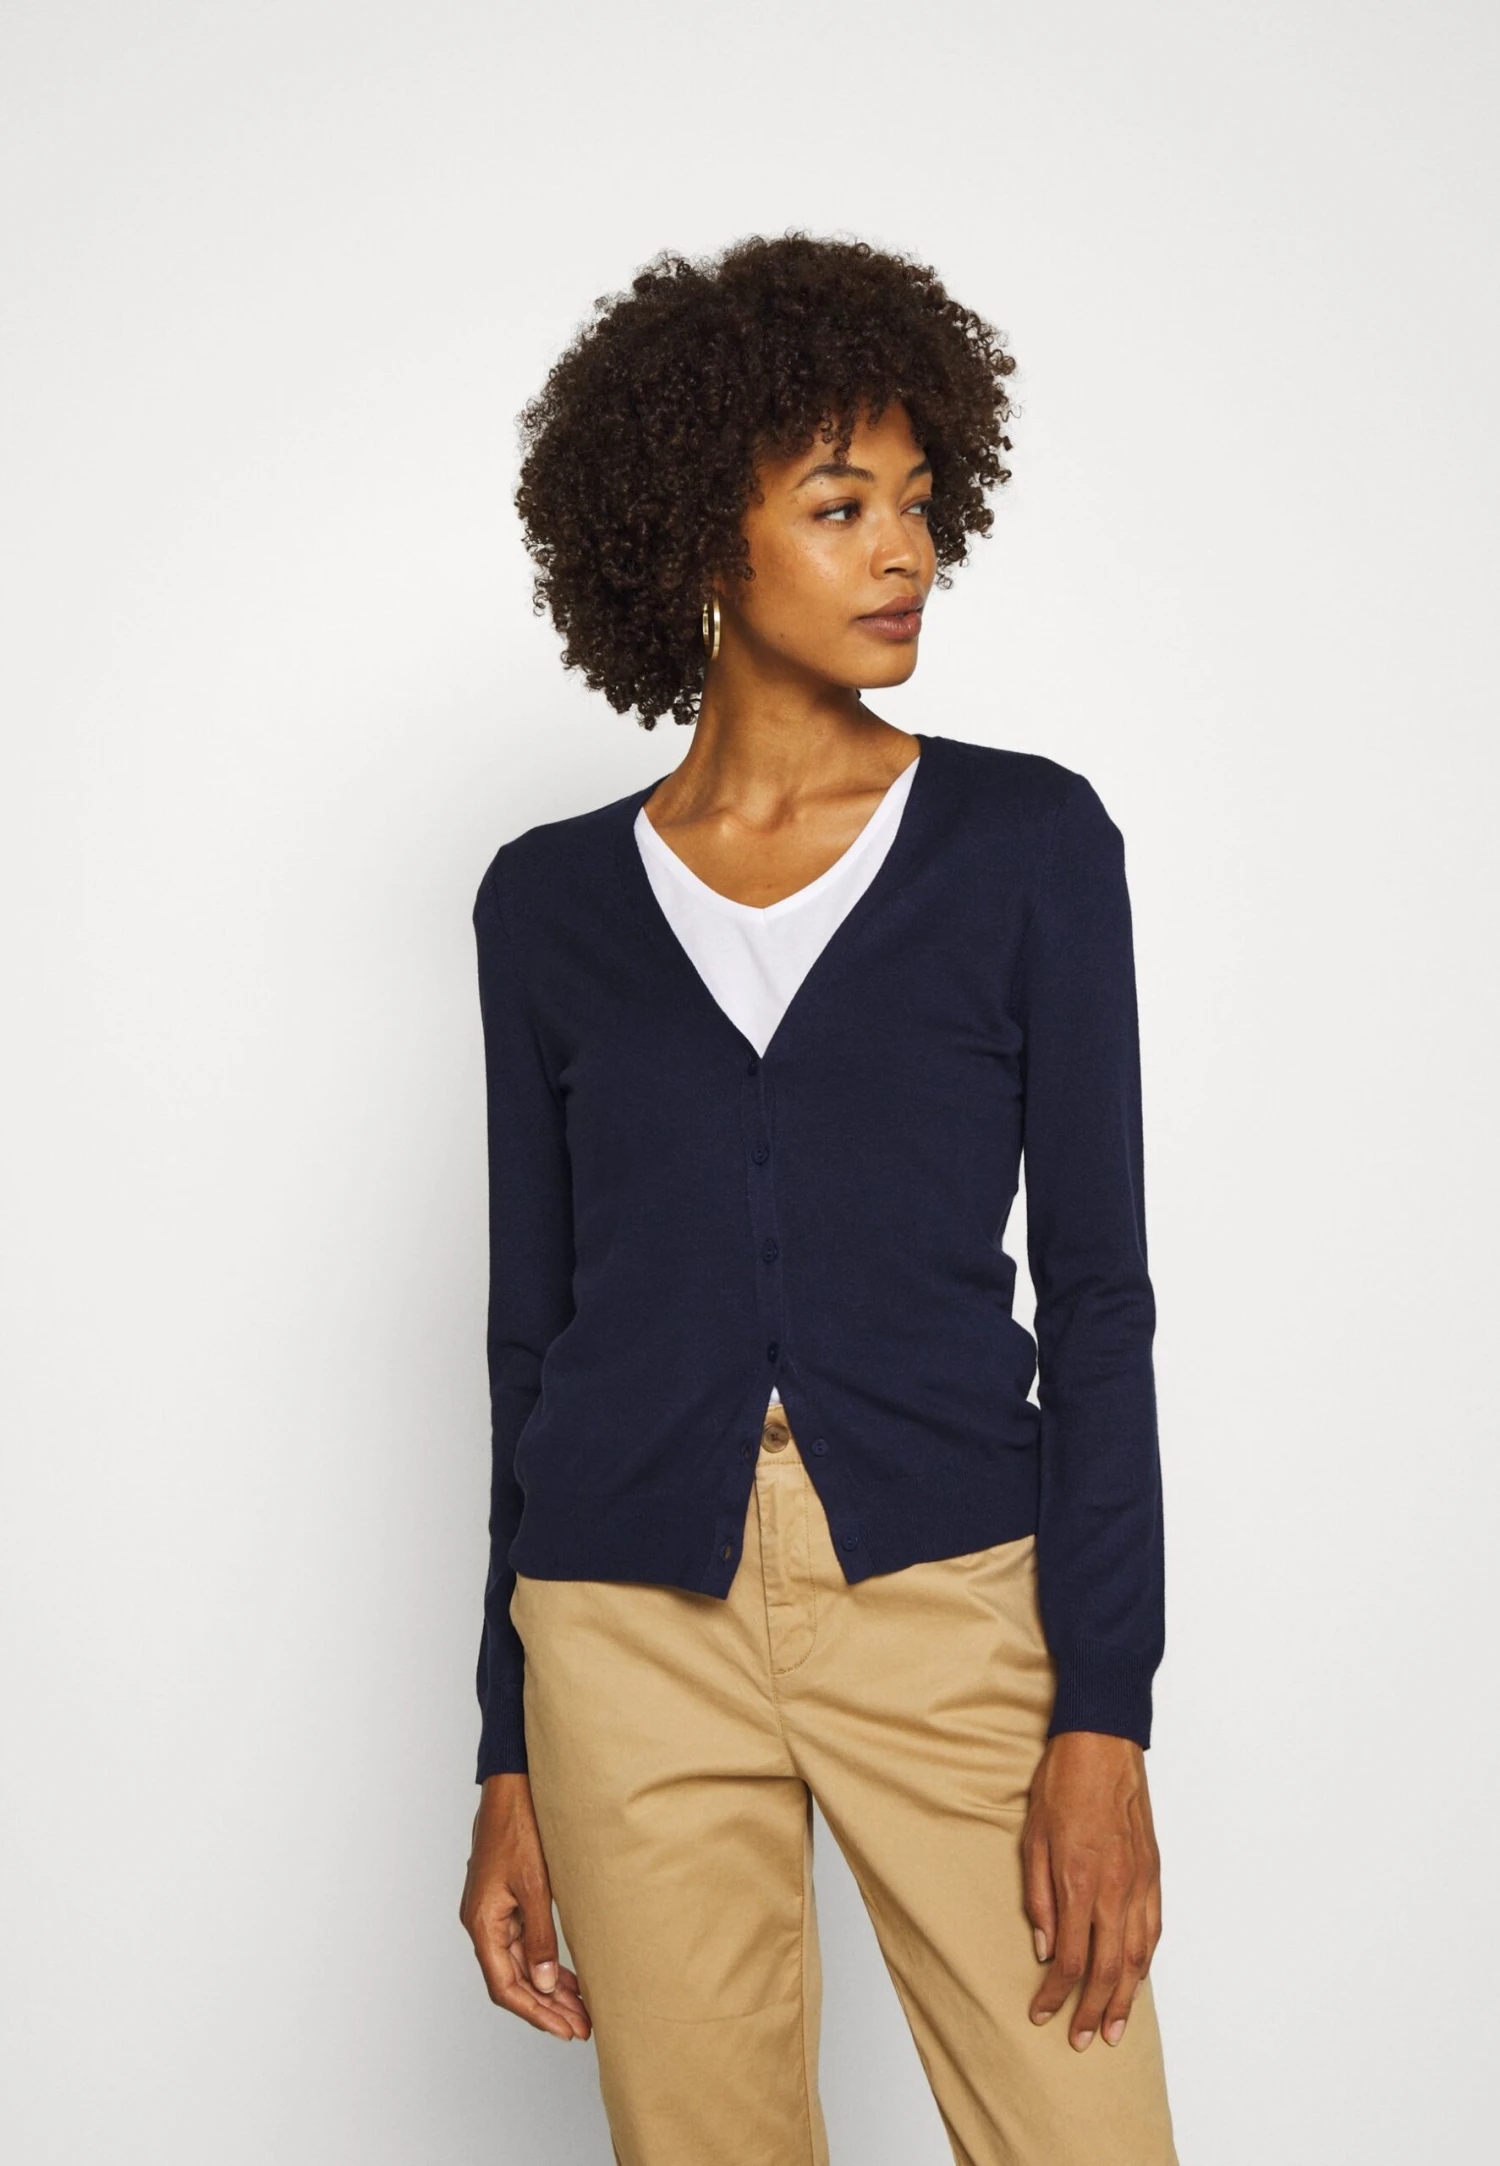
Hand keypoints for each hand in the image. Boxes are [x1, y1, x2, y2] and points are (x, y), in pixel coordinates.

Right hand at [460, 1773, 591, 2040]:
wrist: (513, 1786)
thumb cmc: (519, 1828)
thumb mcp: (535, 1885)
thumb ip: (540, 1936)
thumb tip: (544, 1984)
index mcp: (481, 1922)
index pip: (504, 1985)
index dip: (534, 2012)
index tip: (563, 2029)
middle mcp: (482, 1923)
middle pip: (513, 1980)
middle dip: (546, 2007)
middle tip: (580, 2028)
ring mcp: (493, 1913)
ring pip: (520, 1965)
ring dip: (548, 1989)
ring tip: (581, 2011)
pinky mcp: (506, 1902)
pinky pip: (524, 1944)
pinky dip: (545, 1963)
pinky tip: (568, 1978)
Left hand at [1022, 1730, 1160, 2051]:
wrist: (1103, 1743)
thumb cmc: (1062, 1783)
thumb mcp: (1032, 1836)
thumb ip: (1038, 1895)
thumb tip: (1043, 1946)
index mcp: (1078, 1880)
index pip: (1070, 1958)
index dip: (1055, 1993)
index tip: (1042, 2013)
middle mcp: (1114, 1888)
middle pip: (1109, 1969)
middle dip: (1092, 2011)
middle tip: (1080, 2041)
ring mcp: (1139, 1881)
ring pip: (1138, 1957)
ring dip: (1125, 1999)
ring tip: (1112, 2029)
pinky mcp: (1154, 1871)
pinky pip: (1154, 1929)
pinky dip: (1146, 1963)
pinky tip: (1138, 1979)